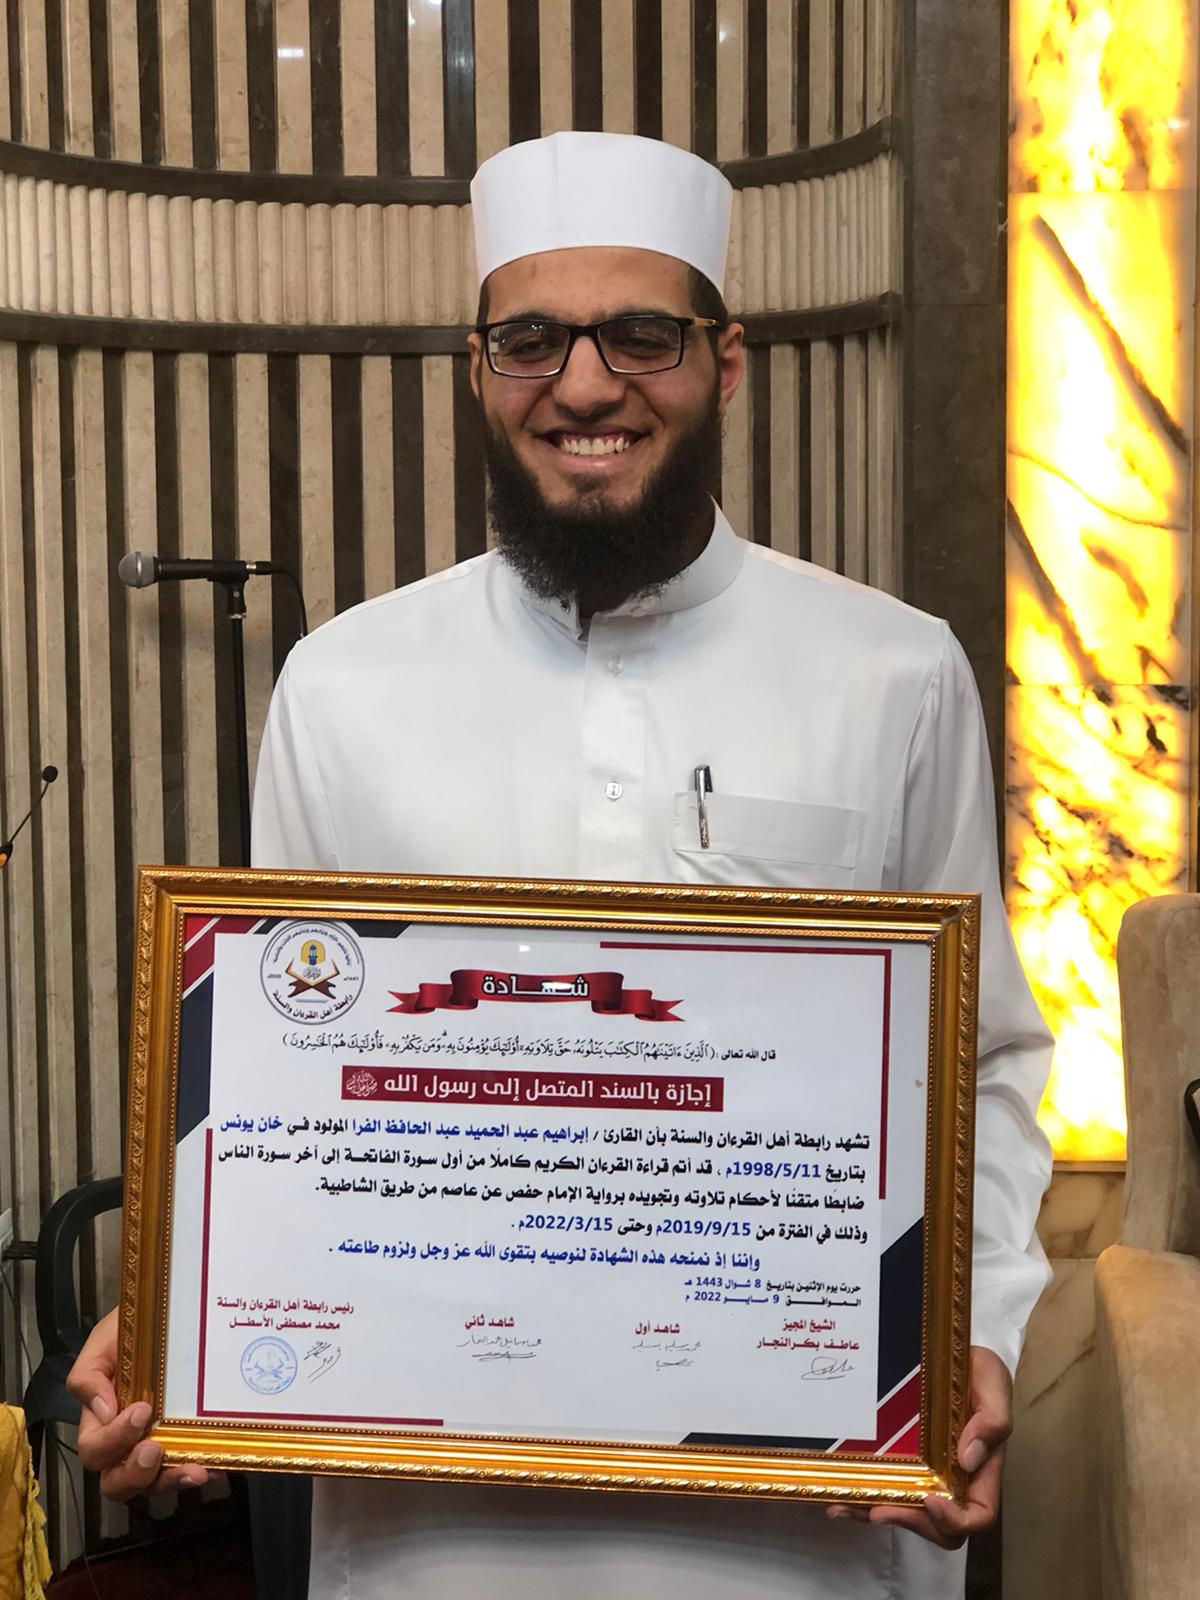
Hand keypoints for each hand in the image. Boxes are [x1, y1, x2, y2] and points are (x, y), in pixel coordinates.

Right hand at [67, 1307, 209, 1500]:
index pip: (95, 1449)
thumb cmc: (135, 1331)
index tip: (140, 1409)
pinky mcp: (188, 1445)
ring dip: (171, 1481)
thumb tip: (101, 1410)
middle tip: (154, 1450)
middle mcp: (127, 1442)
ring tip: (194, 1469)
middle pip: (117, 1482)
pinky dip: (204, 1468)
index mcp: (103, 1420)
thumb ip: (89, 1373)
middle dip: (134, 1474)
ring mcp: (159, 1446)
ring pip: (154, 1485)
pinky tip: (216, 1463)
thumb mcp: (105, 1340)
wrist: (171, 1316)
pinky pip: (192, 1469)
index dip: (112, 1440)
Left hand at [825, 1344, 1011, 1548]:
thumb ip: (992, 1419)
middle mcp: (951, 1479)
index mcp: (980, 1469)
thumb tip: (969, 1459)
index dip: (955, 1520)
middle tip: (879, 1509)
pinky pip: (883, 1489)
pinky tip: (836, 1498)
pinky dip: (860, 1499)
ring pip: (903, 1511)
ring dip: (874, 1513)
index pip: (977, 1514)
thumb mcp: (992, 1382)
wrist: (945, 1351)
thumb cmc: (975, 1370)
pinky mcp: (899, 1461)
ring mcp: (923, 1473)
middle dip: (910, 1521)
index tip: (931, 1500)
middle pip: (937, 1525)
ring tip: (844, 1506)